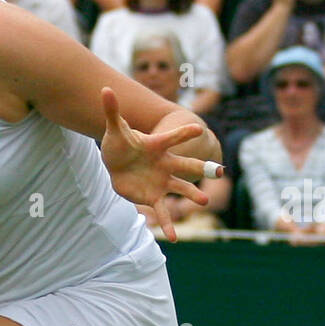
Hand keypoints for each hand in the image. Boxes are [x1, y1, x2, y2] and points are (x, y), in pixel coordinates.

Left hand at [98, 87, 220, 242]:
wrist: (119, 163)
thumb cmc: (121, 144)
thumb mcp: (115, 129)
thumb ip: (112, 111)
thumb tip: (104, 88)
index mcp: (158, 147)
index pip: (173, 138)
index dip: (183, 133)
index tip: (197, 127)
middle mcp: (166, 164)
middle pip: (187, 166)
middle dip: (202, 169)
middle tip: (220, 171)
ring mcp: (162, 182)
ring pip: (181, 189)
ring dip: (192, 195)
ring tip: (204, 201)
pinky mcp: (154, 197)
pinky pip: (164, 211)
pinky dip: (168, 224)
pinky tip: (174, 237)